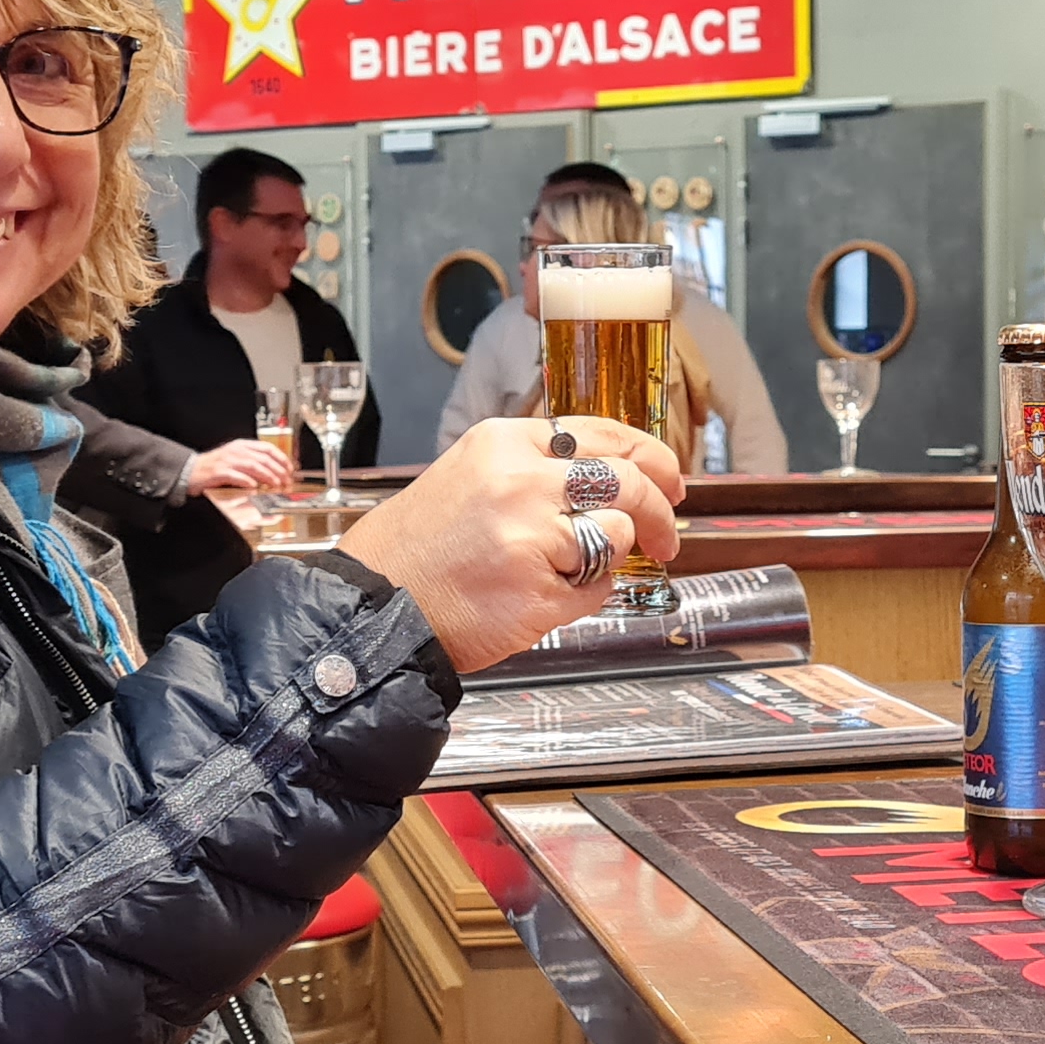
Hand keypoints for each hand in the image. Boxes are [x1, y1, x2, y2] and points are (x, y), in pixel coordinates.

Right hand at [184, 440, 292, 495]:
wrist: (190, 471)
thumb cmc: (214, 467)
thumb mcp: (235, 459)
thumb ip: (253, 462)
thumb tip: (275, 471)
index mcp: (242, 446)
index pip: (267, 448)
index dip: (282, 458)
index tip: (291, 469)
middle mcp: (236, 451)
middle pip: (263, 458)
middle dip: (278, 470)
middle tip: (287, 481)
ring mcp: (227, 461)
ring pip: (253, 466)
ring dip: (267, 476)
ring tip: (276, 484)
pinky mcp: (219, 472)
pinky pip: (236, 475)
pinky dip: (247, 480)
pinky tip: (254, 486)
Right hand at [340, 416, 682, 671]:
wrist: (375, 609)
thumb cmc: (420, 550)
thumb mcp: (472, 475)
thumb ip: (536, 467)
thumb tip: (613, 474)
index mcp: (503, 443)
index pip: (603, 434)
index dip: (650, 456)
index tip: (669, 478)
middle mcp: (521, 482)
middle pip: (628, 480)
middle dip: (659, 508)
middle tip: (665, 531)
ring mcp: (533, 538)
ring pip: (616, 536)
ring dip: (606, 556)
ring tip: (559, 570)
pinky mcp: (541, 593)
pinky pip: (597, 589)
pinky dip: (584, 595)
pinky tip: (540, 596)